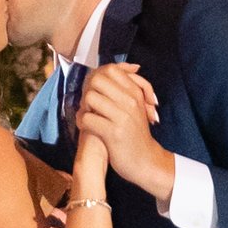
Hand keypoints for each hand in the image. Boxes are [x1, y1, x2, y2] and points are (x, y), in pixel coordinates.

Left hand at [75, 59, 173, 203]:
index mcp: (135, 93)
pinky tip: (86, 126)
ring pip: (90, 98)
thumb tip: (131, 66)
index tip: (97, 90)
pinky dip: (82, 122)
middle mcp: (130, 102)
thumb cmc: (136, 133)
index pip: (111, 70)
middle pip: (97, 81)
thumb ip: (131, 87)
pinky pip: (87, 119)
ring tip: (87, 115)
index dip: (97, 76)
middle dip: (88, 90)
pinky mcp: (113, 133)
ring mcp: (122, 117)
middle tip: (89, 103)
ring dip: (84, 107)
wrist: (146, 161)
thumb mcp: (138, 106)